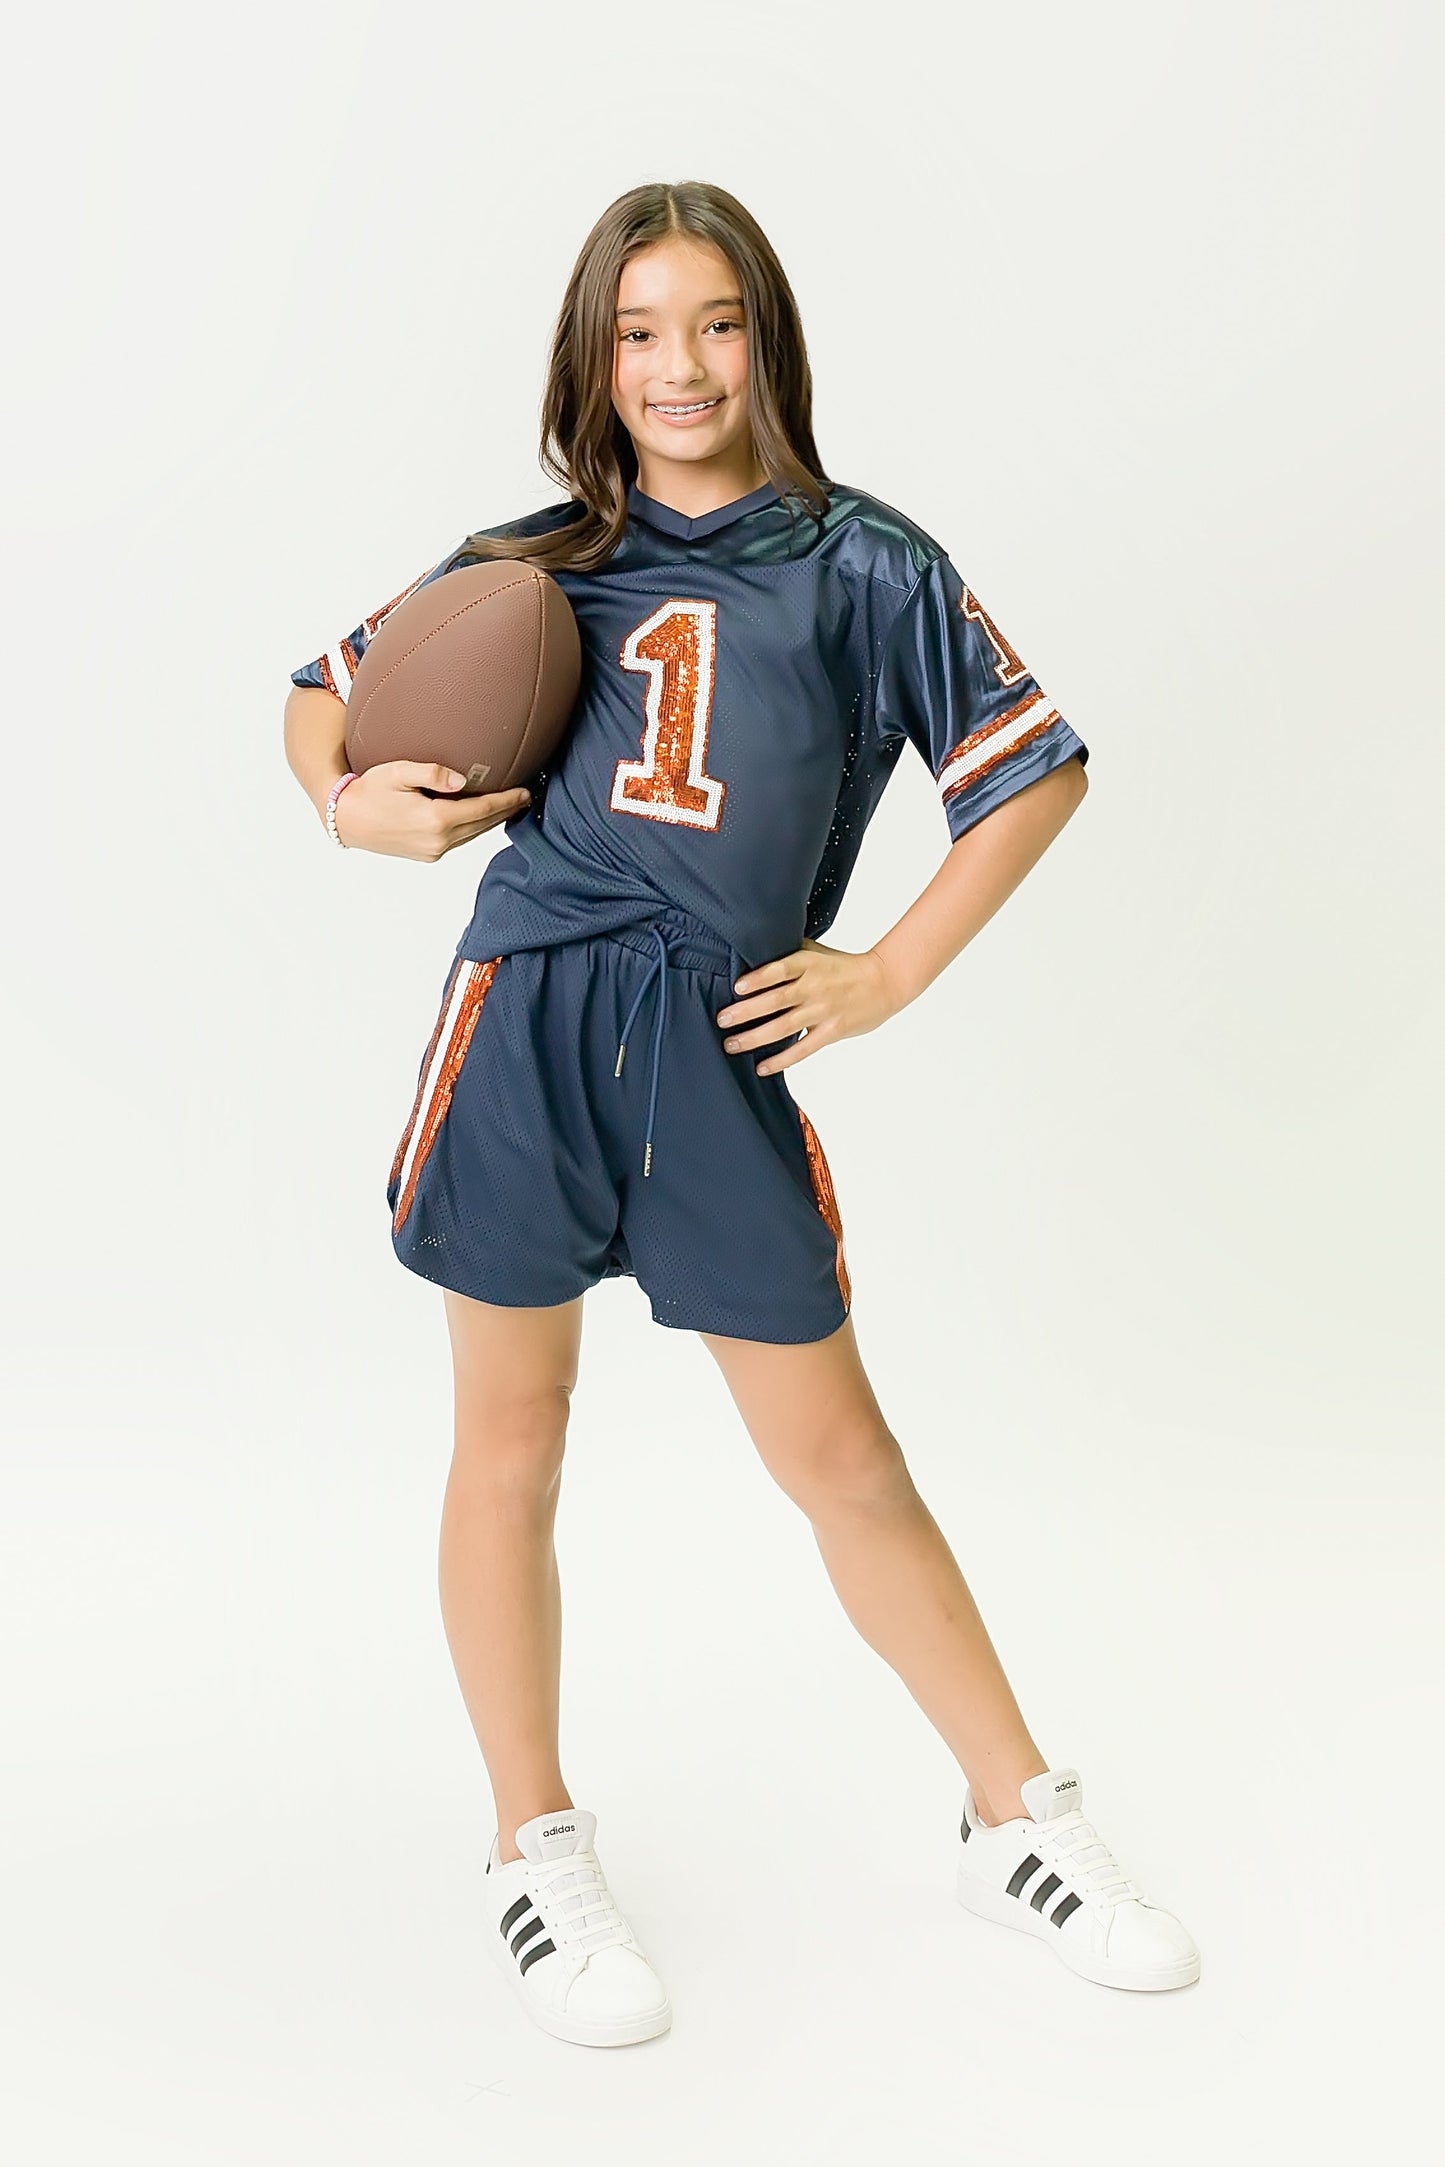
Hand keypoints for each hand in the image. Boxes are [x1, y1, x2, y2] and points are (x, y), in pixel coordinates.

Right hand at [332, 761, 531, 859]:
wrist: (346, 819)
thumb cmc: (368, 791)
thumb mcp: (398, 771)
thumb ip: (432, 772)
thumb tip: (463, 781)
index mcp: (435, 819)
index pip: (483, 809)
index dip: (507, 801)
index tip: (525, 793)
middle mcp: (438, 840)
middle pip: (483, 824)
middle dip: (506, 811)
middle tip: (525, 797)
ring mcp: (433, 850)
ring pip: (473, 834)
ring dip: (492, 820)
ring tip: (508, 806)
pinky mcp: (428, 854)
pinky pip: (460, 840)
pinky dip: (474, 827)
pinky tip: (480, 817)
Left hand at [714, 938, 901, 1076]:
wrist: (883, 983)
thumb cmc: (844, 966)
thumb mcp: (816, 951)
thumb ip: (788, 953)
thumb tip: (752, 950)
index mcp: (809, 963)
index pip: (780, 969)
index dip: (758, 978)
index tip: (737, 987)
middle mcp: (814, 987)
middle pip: (775, 1000)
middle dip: (745, 1012)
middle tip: (721, 1019)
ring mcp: (823, 1011)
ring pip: (783, 1027)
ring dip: (754, 1037)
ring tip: (731, 1044)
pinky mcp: (831, 1032)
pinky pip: (802, 1049)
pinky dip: (781, 1060)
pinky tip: (761, 1067)